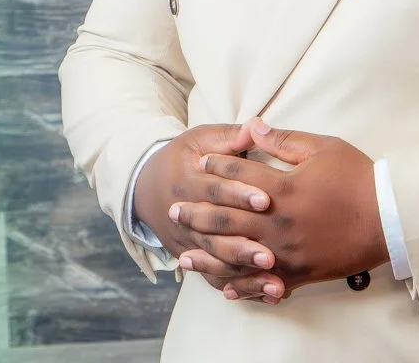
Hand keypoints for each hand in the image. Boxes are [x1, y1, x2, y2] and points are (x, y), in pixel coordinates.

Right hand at [133, 123, 284, 303]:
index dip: (238, 195)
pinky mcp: (194, 260)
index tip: (266, 199)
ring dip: (244, 271)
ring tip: (273, 276)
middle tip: (270, 253)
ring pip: (215, 262)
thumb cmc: (183, 156)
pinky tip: (267, 293)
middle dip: (242, 244)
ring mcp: (188, 242)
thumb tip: (257, 125)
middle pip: (215, 234)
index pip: (214, 191)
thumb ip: (230, 136)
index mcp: (188, 181)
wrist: (145, 186)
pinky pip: (216, 278)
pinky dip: (241, 288)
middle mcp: (185, 217)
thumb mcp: (200, 138)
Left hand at [172, 121, 388, 299]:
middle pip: (227, 217)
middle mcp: (278, 223)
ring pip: (235, 256)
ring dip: (206, 255)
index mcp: (283, 188)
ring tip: (182, 255)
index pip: (239, 176)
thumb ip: (284, 140)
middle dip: (197, 212)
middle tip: (173, 210)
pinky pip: (261, 283)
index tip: (200, 164)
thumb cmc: (357, 176)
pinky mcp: (298, 273)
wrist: (389, 217)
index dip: (217, 168)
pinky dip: (238, 286)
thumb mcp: (323, 147)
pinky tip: (221, 287)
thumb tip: (253, 126)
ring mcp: (286, 252)